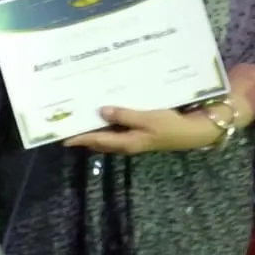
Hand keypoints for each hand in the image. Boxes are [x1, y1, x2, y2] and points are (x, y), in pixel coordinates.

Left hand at [65, 107, 220, 154]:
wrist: (193, 132)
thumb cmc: (170, 126)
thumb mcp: (147, 119)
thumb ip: (124, 115)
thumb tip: (101, 111)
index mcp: (126, 142)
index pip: (96, 141)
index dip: (79, 138)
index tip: (61, 135)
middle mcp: (126, 143)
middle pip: (99, 140)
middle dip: (83, 134)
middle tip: (68, 123)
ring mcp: (133, 138)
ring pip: (107, 135)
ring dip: (94, 127)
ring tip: (81, 115)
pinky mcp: (139, 132)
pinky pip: (117, 129)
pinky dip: (108, 122)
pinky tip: (105, 111)